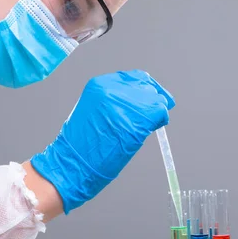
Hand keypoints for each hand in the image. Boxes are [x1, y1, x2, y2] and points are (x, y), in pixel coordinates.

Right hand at [31, 70, 174, 212]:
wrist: (76, 162)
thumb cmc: (82, 144)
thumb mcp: (94, 110)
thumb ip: (113, 101)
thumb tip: (137, 101)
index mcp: (100, 84)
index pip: (132, 77)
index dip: (143, 88)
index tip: (149, 97)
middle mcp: (114, 88)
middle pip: (146, 85)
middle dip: (150, 99)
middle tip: (152, 113)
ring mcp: (128, 101)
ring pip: (156, 98)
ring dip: (155, 111)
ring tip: (145, 126)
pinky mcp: (142, 116)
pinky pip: (161, 112)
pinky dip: (159, 121)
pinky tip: (149, 131)